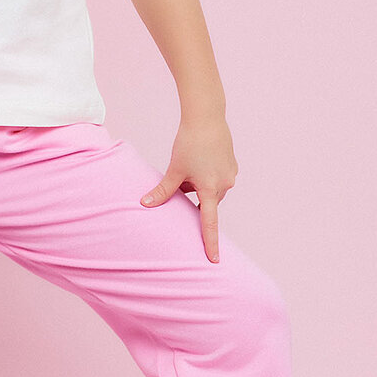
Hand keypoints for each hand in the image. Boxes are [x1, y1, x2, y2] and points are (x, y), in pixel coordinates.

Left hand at [140, 114, 237, 262]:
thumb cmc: (189, 142)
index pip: (209, 223)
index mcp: (210, 189)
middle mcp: (225, 185)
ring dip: (199, 185)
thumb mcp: (174, 169)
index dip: (210, 243)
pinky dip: (206, 175)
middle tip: (181, 178)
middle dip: (192, 197)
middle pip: (205, 202)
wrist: (206, 117)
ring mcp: (230, 174)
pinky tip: (199, 158)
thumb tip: (146, 204)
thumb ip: (163, 190)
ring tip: (189, 165)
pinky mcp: (231, 165)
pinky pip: (216, 178)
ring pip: (210, 190)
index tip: (214, 260)